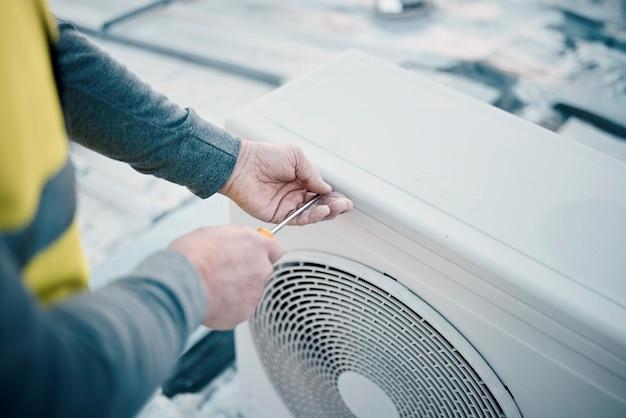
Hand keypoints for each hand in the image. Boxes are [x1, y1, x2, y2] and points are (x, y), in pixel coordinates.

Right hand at [169, 225, 281, 328]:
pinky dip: (228, 307)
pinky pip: (239, 309)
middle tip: (225, 273)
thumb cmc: (194, 256)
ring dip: (237, 291)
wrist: (184, 283)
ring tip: (215, 287)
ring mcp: (255, 292)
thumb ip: (235, 238)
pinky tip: (213, 299)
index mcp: (257, 245)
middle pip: (262, 272)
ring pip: (250, 292)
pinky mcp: (245, 312)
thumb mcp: (214, 232)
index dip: (262, 254)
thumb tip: (236, 240)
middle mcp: (262, 269)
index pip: (274, 250)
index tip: (254, 256)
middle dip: (248, 274)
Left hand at [220, 140, 352, 224]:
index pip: (322, 191)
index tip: (344, 199)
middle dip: (334, 206)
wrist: (241, 165)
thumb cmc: (264, 156)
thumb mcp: (295, 156)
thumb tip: (326, 187)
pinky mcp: (278, 215)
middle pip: (319, 204)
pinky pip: (298, 219)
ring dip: (326, 212)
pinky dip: (312, 216)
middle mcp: (295, 193)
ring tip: (335, 208)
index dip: (334, 196)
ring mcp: (287, 205)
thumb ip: (312, 173)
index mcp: (300, 179)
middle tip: (344, 205)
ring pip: (312, 213)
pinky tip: (321, 210)